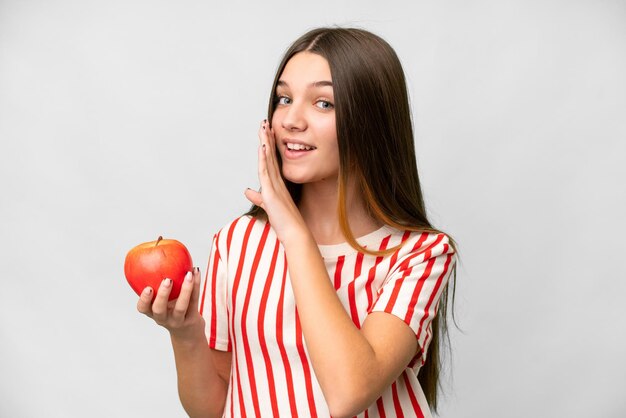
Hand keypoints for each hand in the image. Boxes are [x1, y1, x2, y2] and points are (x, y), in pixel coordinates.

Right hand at [137, 267, 204, 340]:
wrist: (188, 332)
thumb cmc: (171, 308)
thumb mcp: (162, 300)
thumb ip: (158, 282)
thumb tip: (158, 247)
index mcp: (153, 312)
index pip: (143, 308)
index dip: (143, 299)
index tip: (147, 287)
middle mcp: (164, 318)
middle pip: (159, 310)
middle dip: (162, 295)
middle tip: (167, 280)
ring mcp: (178, 320)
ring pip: (181, 307)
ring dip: (185, 289)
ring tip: (188, 274)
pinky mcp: (192, 318)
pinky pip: (195, 300)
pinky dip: (196, 284)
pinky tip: (196, 271)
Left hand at [244, 120, 307, 243]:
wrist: (295, 233)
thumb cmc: (285, 223)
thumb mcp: (268, 206)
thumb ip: (258, 198)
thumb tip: (248, 191)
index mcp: (277, 185)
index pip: (271, 161)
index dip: (269, 147)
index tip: (267, 134)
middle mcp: (278, 182)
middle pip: (270, 156)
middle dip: (268, 139)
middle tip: (266, 123)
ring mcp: (275, 186)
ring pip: (269, 160)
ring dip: (266, 143)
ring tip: (264, 128)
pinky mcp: (272, 193)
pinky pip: (266, 172)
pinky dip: (264, 159)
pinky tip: (263, 147)